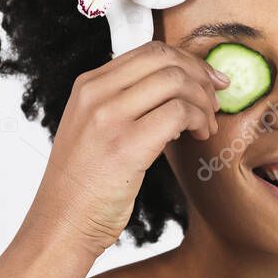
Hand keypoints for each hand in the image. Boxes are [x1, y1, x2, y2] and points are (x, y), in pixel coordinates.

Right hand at [27, 41, 228, 255]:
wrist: (61, 225)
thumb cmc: (83, 186)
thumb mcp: (92, 130)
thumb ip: (122, 104)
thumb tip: (175, 90)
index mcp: (88, 86)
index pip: (148, 51)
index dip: (187, 61)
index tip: (208, 79)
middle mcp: (95, 94)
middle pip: (165, 59)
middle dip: (201, 75)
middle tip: (216, 100)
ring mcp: (108, 117)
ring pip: (176, 81)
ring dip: (203, 101)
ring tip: (206, 125)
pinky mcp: (126, 145)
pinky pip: (178, 112)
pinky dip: (198, 120)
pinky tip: (196, 136)